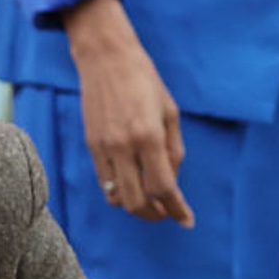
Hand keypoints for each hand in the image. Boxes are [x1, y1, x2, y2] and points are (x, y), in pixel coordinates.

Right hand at [62, 0, 193, 226]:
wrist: (105, 58)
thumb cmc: (144, 79)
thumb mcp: (170, 112)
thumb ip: (174, 151)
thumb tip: (171, 182)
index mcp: (149, 136)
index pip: (164, 187)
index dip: (177, 209)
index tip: (186, 220)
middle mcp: (123, 146)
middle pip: (137, 202)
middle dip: (154, 214)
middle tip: (167, 212)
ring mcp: (103, 148)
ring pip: (117, 198)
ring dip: (135, 206)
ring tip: (150, 200)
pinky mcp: (91, 146)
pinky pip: (105, 182)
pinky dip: (120, 191)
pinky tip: (133, 183)